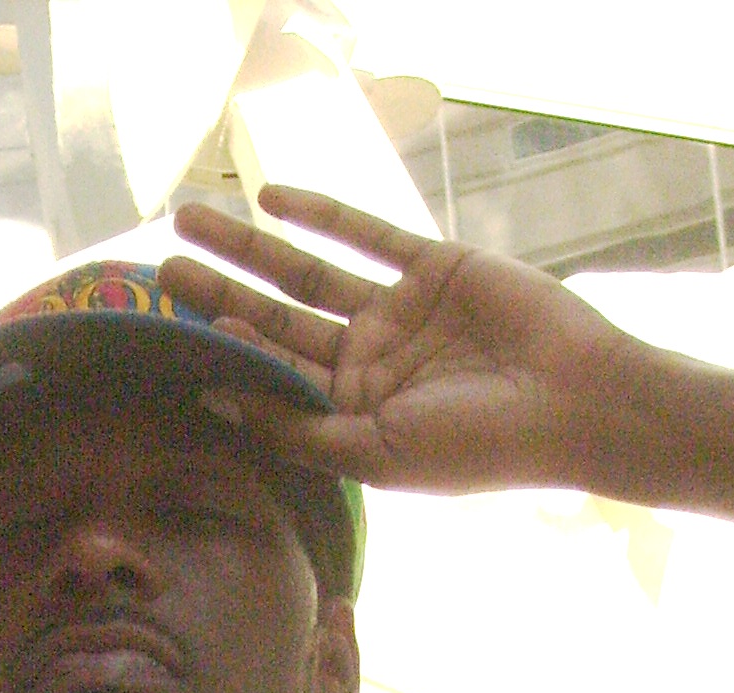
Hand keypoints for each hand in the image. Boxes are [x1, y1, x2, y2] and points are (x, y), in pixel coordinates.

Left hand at [164, 189, 660, 497]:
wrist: (573, 404)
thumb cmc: (476, 448)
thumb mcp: (374, 452)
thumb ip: (296, 426)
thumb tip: (216, 398)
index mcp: (351, 415)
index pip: (272, 378)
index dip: (222, 353)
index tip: (169, 330)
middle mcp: (368, 364)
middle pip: (275, 319)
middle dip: (217, 291)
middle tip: (160, 268)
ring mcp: (398, 314)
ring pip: (306, 272)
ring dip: (250, 247)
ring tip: (192, 221)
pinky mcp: (433, 268)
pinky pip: (367, 234)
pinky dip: (322, 214)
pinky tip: (273, 199)